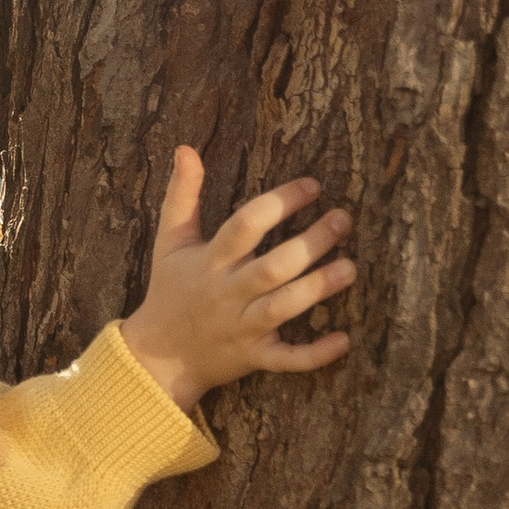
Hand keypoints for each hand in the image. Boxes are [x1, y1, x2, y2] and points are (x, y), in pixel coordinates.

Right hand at [118, 146, 355, 415]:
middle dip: (310, 244)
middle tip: (343, 219)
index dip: (280, 203)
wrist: (158, 357)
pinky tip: (344, 340)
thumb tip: (186, 148)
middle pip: (272, 267)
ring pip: (282, 308)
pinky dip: (314, 354)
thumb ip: (182, 195)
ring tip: (350, 268)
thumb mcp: (169, 241)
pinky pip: (286, 359)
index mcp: (209, 261)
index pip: (245, 225)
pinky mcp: (253, 357)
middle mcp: (226, 293)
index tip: (312, 185)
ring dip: (317, 289)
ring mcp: (241, 328)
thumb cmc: (170, 290)